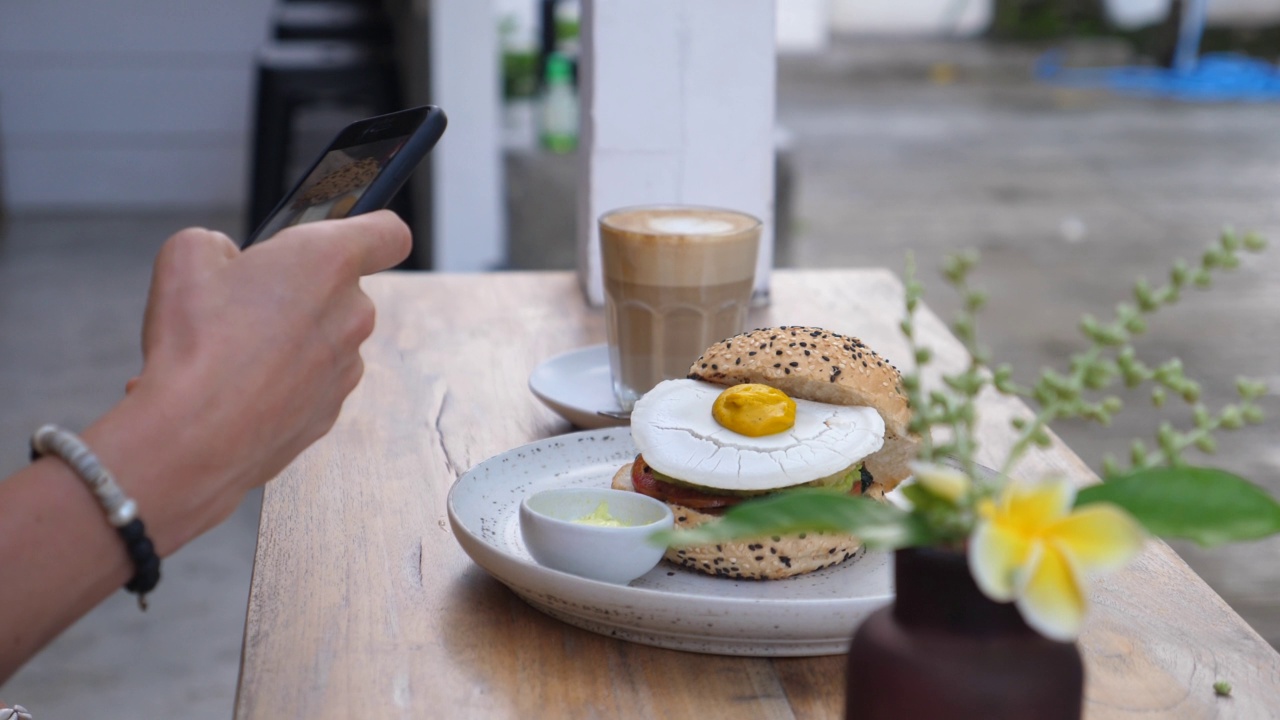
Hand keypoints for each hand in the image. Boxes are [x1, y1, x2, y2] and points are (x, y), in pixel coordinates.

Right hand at [104, 211, 410, 551]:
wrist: (194, 439)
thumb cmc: (197, 346)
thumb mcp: (186, 257)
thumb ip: (219, 245)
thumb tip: (227, 261)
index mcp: (329, 263)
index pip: (389, 232)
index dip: (369, 228)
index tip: (345, 233)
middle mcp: (352, 314)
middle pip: (341, 289)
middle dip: (299, 289)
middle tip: (246, 301)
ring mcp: (346, 368)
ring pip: (323, 338)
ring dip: (288, 338)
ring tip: (231, 351)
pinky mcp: (330, 411)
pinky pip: (309, 382)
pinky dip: (279, 382)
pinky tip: (235, 389)